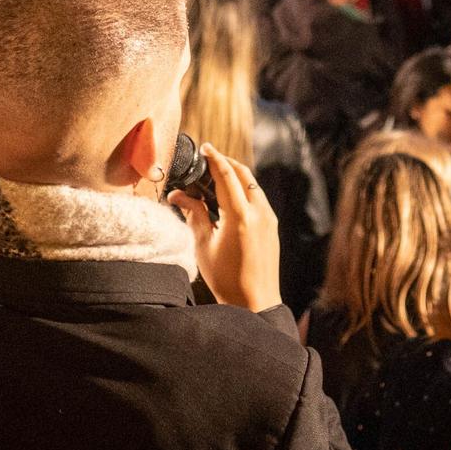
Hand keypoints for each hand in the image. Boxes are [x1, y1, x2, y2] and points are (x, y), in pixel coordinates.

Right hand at [171, 146, 281, 312]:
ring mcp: (269, 219)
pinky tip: (229, 197)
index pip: (226, 176)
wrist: (255, 302)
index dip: (215, 158)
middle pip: (243, 174)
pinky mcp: (272, 226)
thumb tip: (177, 195)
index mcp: (240, 216)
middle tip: (208, 159)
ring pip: (252, 185)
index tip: (205, 147)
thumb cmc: (226, 278)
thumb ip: (194, 215)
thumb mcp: (204, 245)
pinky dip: (244, 190)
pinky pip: (258, 198)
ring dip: (236, 175)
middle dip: (226, 163)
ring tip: (216, 177)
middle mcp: (259, 213)